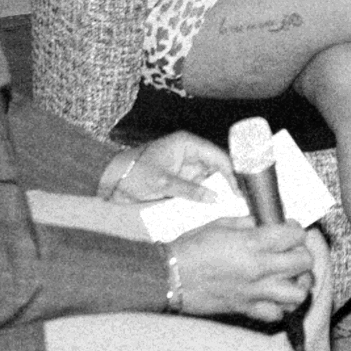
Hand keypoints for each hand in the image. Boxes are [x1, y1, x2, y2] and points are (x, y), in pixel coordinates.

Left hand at [104, 131, 231, 203]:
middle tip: (241, 200)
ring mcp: (185, 166)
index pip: (217, 155)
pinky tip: (215, 207)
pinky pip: (199, 188)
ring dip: (218, 191)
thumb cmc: (134, 174)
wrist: (110, 181)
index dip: (231, 172)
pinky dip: (206, 197)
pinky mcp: (180, 180)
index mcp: (187, 143)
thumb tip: (214, 198)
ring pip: (210, 178)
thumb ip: (190, 190)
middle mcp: (190, 152)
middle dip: (228, 182)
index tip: (239, 189)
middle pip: (217, 166)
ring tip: (232, 205)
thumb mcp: (162, 183)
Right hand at [171, 218, 316, 323]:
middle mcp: (259, 268)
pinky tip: (274, 297)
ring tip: (290, 277)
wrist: (170, 276)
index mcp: (253, 243)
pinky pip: (276, 314)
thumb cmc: (191, 247)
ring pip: (298, 294)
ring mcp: (254, 292)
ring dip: (299, 284)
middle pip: (303, 263)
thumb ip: (249, 223)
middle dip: (302, 254)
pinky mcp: (246, 309)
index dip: (295, 230)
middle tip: (291, 252)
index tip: (289, 230)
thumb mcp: (221, 224)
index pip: (295, 235)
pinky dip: (281, 307)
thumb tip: (265, 223)